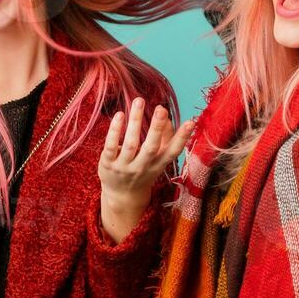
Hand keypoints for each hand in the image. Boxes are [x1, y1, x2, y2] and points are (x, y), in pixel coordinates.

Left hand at [98, 97, 193, 214]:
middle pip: (151, 148)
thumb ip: (164, 139)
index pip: (172, 152)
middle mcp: (142, 167)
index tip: (191, 122)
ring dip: (135, 121)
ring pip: (130, 144)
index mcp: (158, 165)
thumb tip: (167, 118)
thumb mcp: (157, 160)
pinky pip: (111, 146)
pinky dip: (115, 130)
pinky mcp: (107, 164)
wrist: (122, 196)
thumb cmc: (142, 171)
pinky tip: (120, 115)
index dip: (182, 138)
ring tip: (139, 101)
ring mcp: (124, 167)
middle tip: (161, 109)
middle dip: (156, 128)